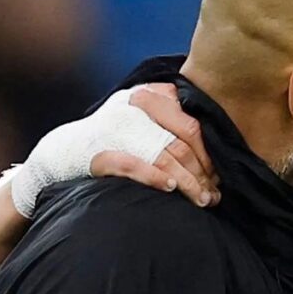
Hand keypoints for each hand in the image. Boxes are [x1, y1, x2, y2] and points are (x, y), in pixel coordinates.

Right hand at [91, 83, 219, 207]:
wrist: (72, 148)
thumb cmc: (119, 135)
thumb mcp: (147, 115)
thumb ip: (175, 117)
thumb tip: (219, 143)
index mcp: (150, 94)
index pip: (192, 122)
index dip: (210, 150)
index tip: (220, 172)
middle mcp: (133, 106)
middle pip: (181, 142)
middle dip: (203, 171)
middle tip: (215, 191)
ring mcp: (116, 128)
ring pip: (164, 155)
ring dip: (188, 182)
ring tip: (202, 199)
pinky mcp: (100, 152)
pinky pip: (133, 165)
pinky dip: (155, 177)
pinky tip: (171, 188)